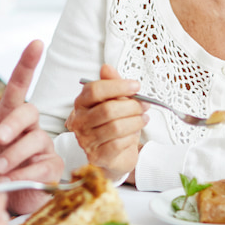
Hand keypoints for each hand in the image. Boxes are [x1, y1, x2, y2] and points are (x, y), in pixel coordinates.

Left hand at [0, 40, 63, 214]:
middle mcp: (27, 128)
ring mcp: (41, 148)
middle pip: (29, 110)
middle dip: (14, 123)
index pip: (19, 85)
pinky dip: (27, 174)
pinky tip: (11, 183)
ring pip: (37, 139)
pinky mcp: (50, 169)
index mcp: (6, 117)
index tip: (36, 43)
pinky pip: (45, 166)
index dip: (28, 64)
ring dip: (15, 154)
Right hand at [64, 64, 147, 181]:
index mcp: (81, 103)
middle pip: (107, 109)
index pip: (94, 90)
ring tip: (144, 119)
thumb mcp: (116, 101)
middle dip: (131, 106)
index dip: (117, 86)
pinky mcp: (96, 156)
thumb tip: (106, 67)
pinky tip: (135, 134)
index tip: (136, 86)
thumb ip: (112, 84)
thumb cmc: (115, 123)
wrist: (116, 154)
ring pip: (115, 127)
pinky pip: (118, 144)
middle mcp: (79, 121)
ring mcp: (86, 140)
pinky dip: (131, 137)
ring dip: (135, 122)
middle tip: (145, 105)